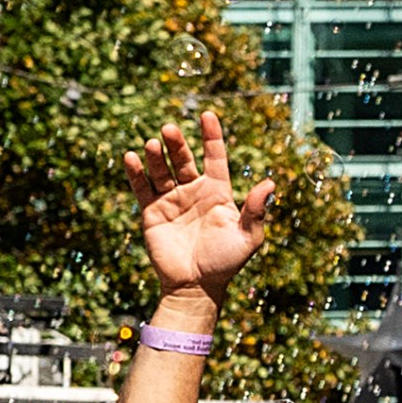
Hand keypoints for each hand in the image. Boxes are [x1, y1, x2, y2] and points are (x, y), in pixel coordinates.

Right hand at [123, 112, 275, 298]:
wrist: (197, 287)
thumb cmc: (226, 262)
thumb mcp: (248, 238)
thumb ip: (256, 211)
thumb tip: (270, 183)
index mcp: (218, 193)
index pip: (215, 158)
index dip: (212, 137)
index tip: (207, 115)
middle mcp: (194, 192)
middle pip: (184, 160)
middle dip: (177, 144)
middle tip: (169, 128)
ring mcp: (172, 200)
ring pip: (162, 171)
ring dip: (156, 156)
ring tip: (152, 144)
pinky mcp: (152, 212)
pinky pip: (142, 188)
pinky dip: (136, 173)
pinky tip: (131, 158)